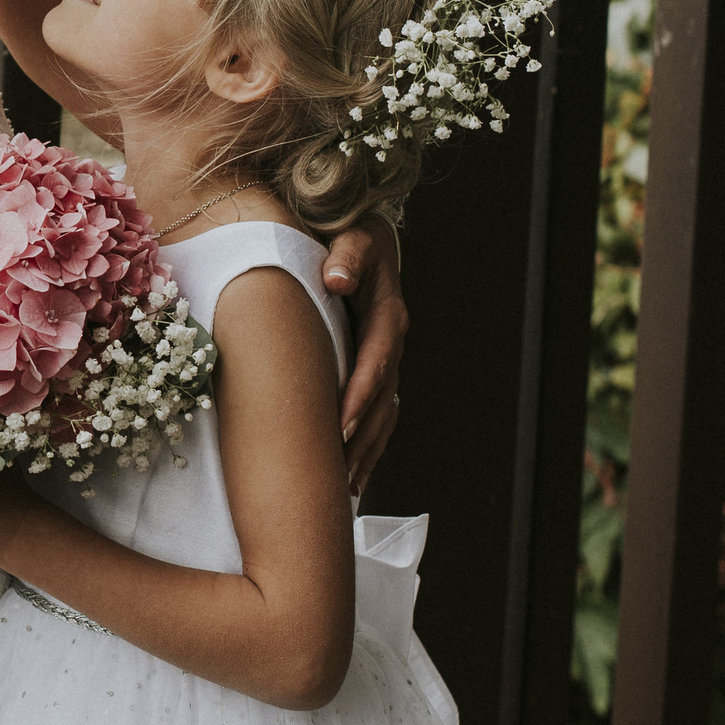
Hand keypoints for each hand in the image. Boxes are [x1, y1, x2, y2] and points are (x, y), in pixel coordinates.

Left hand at [319, 217, 406, 497]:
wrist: (361, 235)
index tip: (342, 426)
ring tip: (344, 488)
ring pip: (382, 415)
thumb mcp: (352, 235)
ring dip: (366, 452)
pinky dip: (368, 447)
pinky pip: (378, 415)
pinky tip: (352, 479)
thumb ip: (347, 255)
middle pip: (381, 399)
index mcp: (386, 314)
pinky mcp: (376, 370)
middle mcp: (390, 342)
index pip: (375, 362)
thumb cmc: (348, 235)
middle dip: (362, 437)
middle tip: (339, 473)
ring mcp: (386, 359)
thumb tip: (334, 277)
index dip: (360, 395)